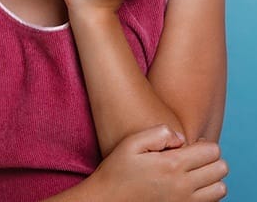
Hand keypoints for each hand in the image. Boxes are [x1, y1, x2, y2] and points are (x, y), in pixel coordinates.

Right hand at [91, 125, 227, 201]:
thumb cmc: (117, 169)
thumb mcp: (132, 142)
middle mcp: (182, 187)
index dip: (204, 144)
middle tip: (194, 157)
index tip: (191, 145)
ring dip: (212, 178)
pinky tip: (189, 186)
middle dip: (211, 159)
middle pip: (221, 169)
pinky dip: (207, 194)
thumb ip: (158, 133)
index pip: (212, 151)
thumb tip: (181, 138)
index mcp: (172, 165)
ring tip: (194, 172)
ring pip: (220, 189)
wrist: (107, 201)